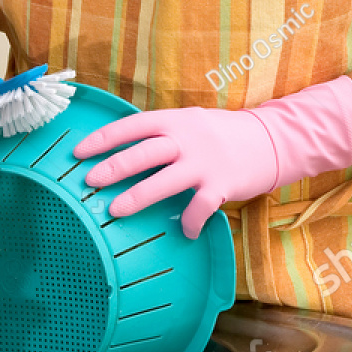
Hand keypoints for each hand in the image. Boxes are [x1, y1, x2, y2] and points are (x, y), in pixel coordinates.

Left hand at [73, 107, 279, 238]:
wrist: (272, 140)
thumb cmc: (223, 135)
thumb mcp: (191, 123)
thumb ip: (163, 134)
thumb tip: (124, 149)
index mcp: (176, 120)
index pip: (133, 125)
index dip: (104, 138)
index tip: (79, 151)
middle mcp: (188, 138)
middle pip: (144, 152)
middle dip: (114, 167)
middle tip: (89, 181)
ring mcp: (205, 162)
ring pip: (164, 180)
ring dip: (137, 196)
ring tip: (114, 210)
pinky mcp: (223, 184)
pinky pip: (199, 207)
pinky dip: (188, 221)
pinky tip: (183, 231)